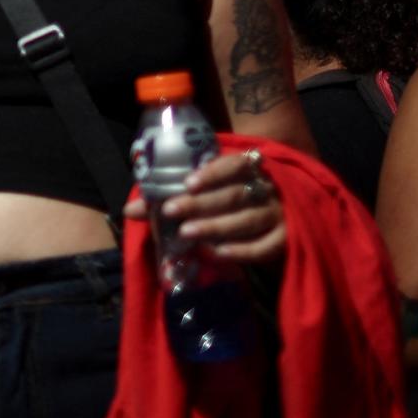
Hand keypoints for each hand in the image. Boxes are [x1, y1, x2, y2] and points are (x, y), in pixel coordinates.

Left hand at [122, 147, 284, 263]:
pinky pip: (266, 247)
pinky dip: (243, 251)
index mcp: (249, 169)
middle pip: (234, 195)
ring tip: (187, 233)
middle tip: (172, 211)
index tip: (188, 183)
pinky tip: (219, 253)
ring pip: (248, 220)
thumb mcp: (207, 192)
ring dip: (216, 227)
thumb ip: (172, 196)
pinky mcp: (288, 240)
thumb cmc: (230, 201)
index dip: (212, 173)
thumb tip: (130, 210)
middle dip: (201, 204)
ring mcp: (280, 214)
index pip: (234, 164)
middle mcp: (267, 189)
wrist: (278, 222)